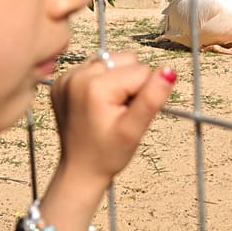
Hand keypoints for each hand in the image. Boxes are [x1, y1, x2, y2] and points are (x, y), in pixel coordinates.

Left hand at [37, 52, 175, 230]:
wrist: (79, 169)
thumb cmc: (108, 154)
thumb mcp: (134, 130)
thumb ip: (152, 98)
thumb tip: (168, 71)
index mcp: (95, 86)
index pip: (141, 71)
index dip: (143, 94)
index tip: (129, 115)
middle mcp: (76, 75)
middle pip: (127, 60)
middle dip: (131, 84)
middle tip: (120, 111)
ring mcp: (67, 77)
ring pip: (113, 61)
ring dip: (118, 81)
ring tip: (108, 107)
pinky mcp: (63, 80)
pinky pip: (96, 67)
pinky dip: (102, 81)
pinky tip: (96, 104)